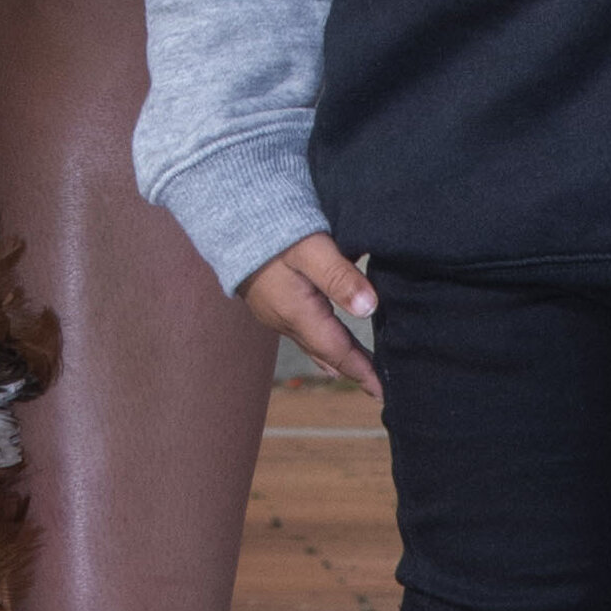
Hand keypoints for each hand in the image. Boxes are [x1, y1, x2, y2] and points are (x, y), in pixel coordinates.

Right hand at [240, 230, 382, 406]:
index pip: (338, 352)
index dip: (362, 372)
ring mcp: (275, 312)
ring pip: (314, 345)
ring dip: (338, 357)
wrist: (226, 218)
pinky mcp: (270, 300)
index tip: (384, 392)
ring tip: (359, 371)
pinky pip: (302, 333)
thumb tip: (369, 308)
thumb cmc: (271, 229)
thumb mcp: (311, 248)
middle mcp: (285, 320)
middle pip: (327, 353)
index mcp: (298, 313)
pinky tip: (325, 343)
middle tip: (378, 389)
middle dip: (353, 370)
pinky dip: (323, 344)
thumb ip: (339, 276)